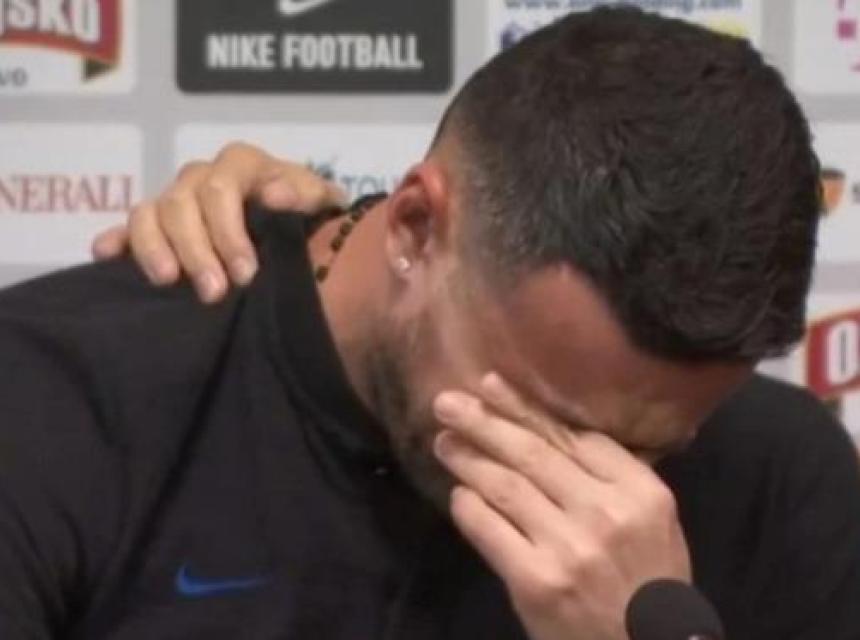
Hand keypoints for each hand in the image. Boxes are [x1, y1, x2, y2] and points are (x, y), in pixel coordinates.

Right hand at [91, 141, 346, 302]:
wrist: (300, 226)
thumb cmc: (308, 213)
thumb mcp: (319, 202)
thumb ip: (305, 195)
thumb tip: (275, 195)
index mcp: (241, 164)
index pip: (223, 188)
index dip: (229, 231)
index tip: (246, 273)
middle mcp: (202, 176)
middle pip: (181, 204)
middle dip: (197, 250)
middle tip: (214, 293)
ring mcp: (175, 200)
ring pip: (148, 213)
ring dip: (155, 249)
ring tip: (168, 282)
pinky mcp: (156, 226)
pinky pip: (127, 227)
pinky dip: (115, 240)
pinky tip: (107, 255)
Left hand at [432, 373, 690, 639]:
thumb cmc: (647, 582)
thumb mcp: (650, 520)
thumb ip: (609, 474)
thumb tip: (544, 427)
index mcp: (640, 490)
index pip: (572, 435)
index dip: (525, 407)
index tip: (490, 385)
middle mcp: (605, 511)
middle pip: (533, 452)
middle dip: (484, 421)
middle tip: (446, 401)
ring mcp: (569, 546)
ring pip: (506, 486)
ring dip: (468, 459)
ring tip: (443, 441)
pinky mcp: (537, 580)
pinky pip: (490, 530)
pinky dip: (469, 508)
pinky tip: (458, 493)